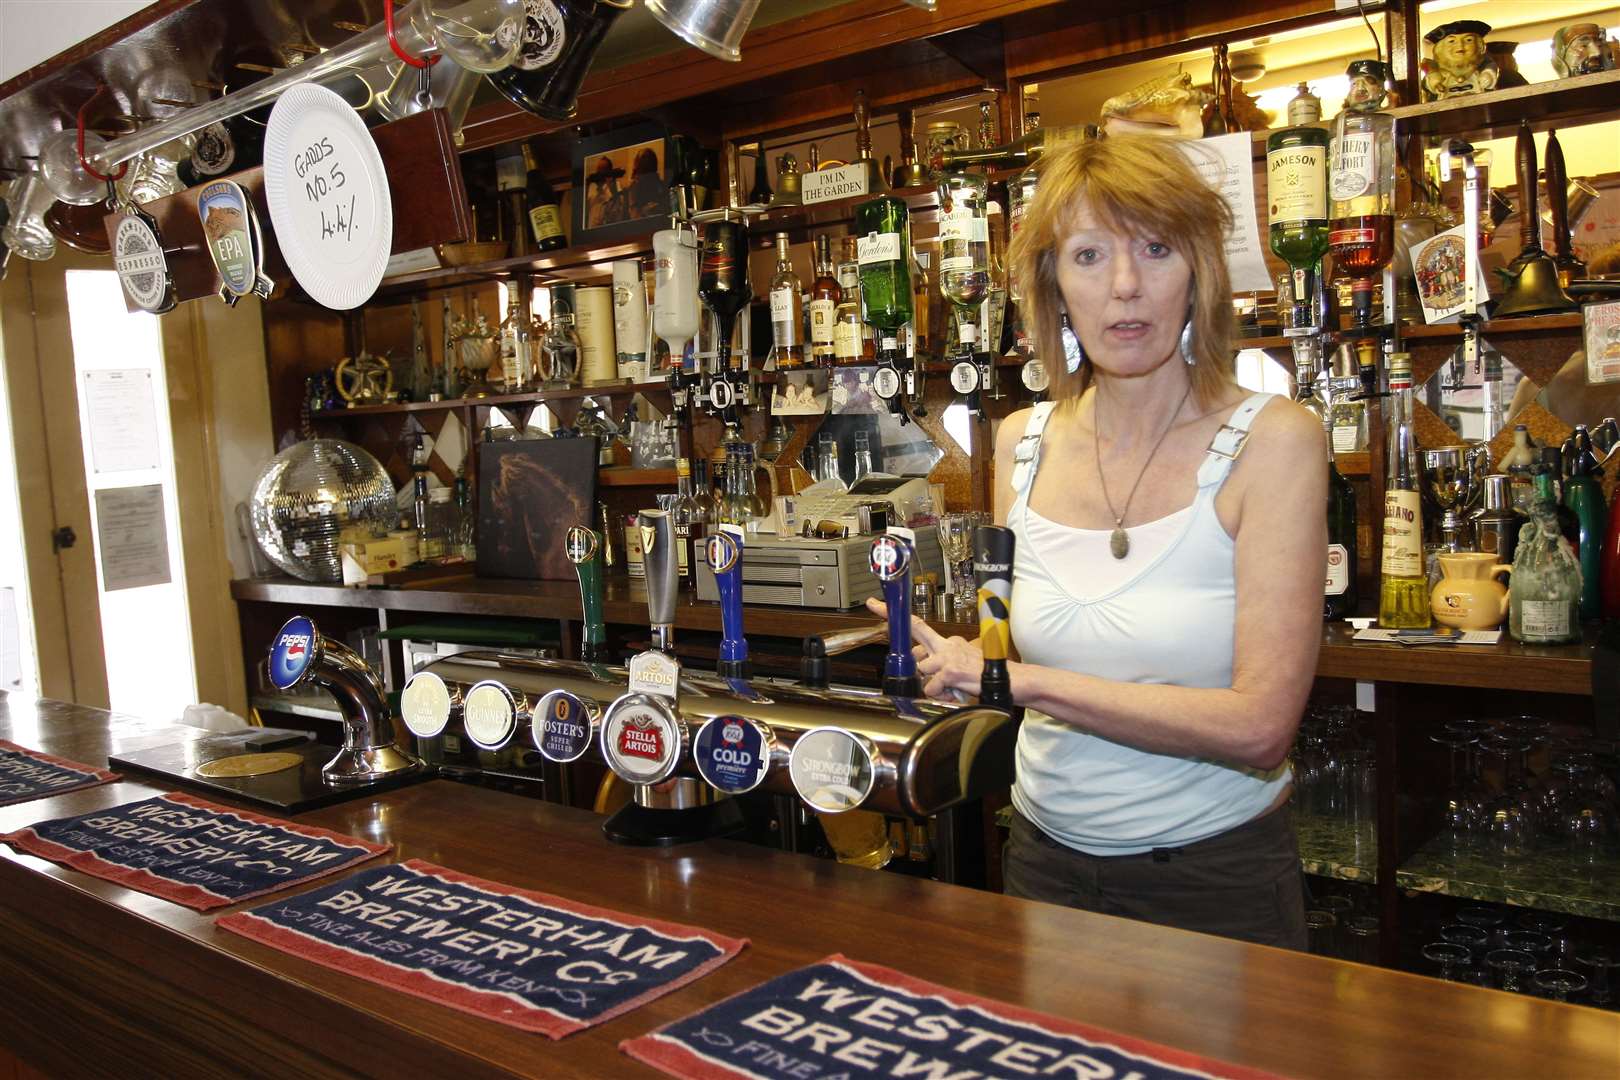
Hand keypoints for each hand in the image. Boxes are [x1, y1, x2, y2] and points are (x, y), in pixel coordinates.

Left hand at [864, 597, 982, 702]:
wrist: (1012, 680)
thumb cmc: (986, 674)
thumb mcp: (962, 664)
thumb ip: (941, 664)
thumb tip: (923, 671)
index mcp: (948, 643)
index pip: (918, 625)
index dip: (894, 615)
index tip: (875, 603)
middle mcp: (946, 646)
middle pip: (915, 638)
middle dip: (902, 636)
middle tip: (889, 621)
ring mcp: (947, 657)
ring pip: (920, 671)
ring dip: (931, 685)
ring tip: (950, 688)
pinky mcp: (950, 671)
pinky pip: (931, 687)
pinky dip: (940, 695)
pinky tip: (954, 693)